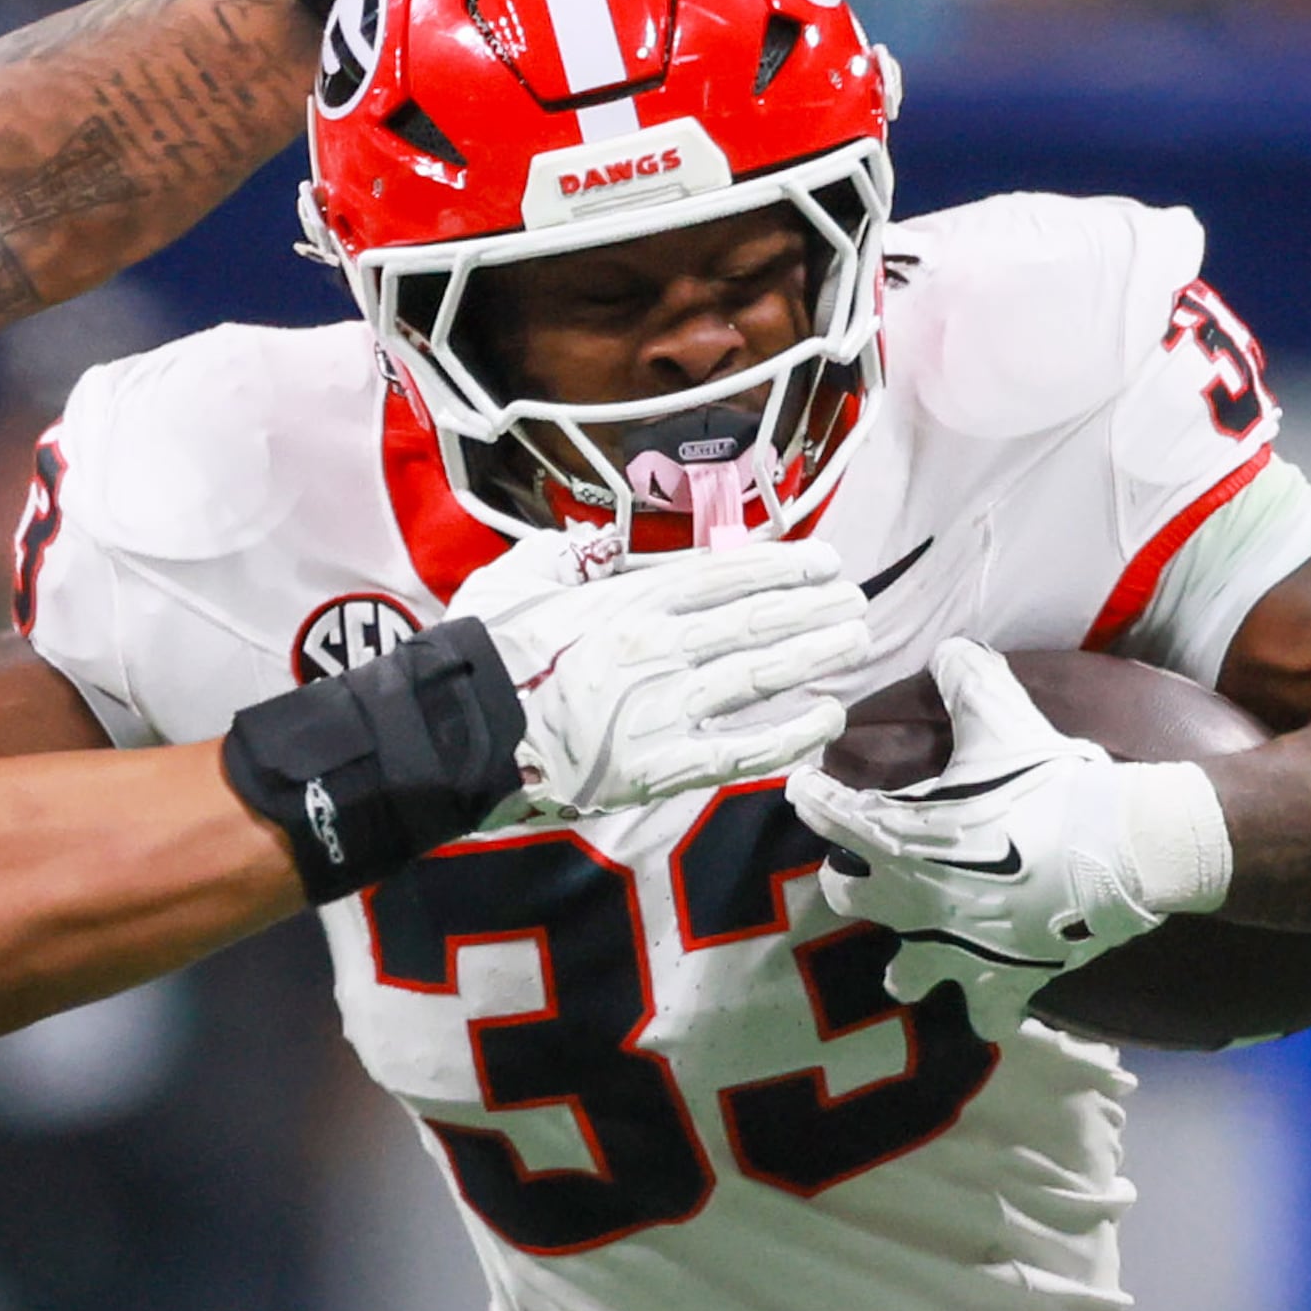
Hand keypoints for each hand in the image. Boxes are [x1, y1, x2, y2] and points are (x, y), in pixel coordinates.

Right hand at [449, 534, 870, 819]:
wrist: (453, 733)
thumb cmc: (479, 655)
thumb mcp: (514, 580)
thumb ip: (562, 556)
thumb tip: (591, 544)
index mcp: (627, 600)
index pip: (725, 574)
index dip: (782, 566)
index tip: (823, 562)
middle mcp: (658, 647)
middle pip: (756, 621)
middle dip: (814, 607)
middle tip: (856, 600)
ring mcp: (663, 707)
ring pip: (760, 675)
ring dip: (816, 655)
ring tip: (857, 641)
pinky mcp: (659, 766)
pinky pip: (740, 749)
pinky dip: (789, 733)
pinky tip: (827, 716)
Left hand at [784, 642, 1234, 1026]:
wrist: (1121, 846)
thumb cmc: (1052, 783)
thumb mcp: (1003, 718)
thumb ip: (966, 679)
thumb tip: (949, 649)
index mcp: (896, 837)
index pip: (829, 814)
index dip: (813, 796)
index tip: (804, 787)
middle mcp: (910, 901)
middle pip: (848, 894)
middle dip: (850, 879)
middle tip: (862, 864)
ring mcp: (953, 949)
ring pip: (903, 974)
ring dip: (907, 964)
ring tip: (918, 951)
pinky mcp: (1001, 980)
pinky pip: (983, 1015)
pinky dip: (985, 1010)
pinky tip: (988, 1006)